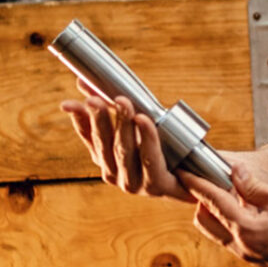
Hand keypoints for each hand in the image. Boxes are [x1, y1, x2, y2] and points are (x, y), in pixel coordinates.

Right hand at [61, 86, 193, 201]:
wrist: (197, 170)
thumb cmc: (164, 144)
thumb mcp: (135, 121)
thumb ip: (111, 105)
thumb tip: (82, 80)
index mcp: (106, 159)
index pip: (88, 137)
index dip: (79, 119)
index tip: (70, 102)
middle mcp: (116, 174)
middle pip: (104, 144)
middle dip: (100, 120)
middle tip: (95, 98)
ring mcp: (135, 184)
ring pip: (124, 151)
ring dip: (122, 125)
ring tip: (122, 102)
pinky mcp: (157, 186)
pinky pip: (150, 159)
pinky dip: (146, 138)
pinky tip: (143, 120)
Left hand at [181, 164, 267, 266]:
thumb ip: (256, 187)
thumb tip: (235, 171)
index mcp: (249, 231)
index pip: (215, 203)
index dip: (198, 185)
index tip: (184, 172)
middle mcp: (244, 247)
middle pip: (205, 219)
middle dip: (202, 198)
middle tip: (203, 176)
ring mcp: (249, 256)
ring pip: (215, 231)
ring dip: (215, 210)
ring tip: (223, 188)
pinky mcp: (255, 259)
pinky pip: (231, 237)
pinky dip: (228, 220)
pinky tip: (242, 204)